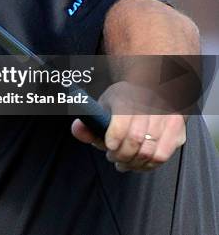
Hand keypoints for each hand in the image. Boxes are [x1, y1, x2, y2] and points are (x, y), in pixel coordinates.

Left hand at [71, 81, 186, 171]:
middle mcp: (150, 106)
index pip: (122, 122)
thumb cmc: (123, 101)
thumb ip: (89, 122)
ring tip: (123, 162)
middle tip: (113, 157)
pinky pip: (162, 156)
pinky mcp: (177, 130)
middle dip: (121, 154)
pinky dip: (148, 165)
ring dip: (133, 163)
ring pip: (150, 152)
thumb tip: (77, 129)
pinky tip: (138, 163)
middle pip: (135, 141)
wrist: (151, 89)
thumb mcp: (103, 106)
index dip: (113, 139)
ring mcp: (167, 118)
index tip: (108, 146)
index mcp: (128, 97)